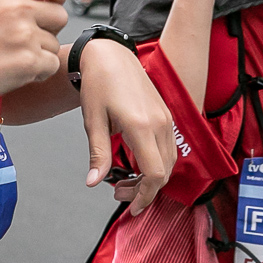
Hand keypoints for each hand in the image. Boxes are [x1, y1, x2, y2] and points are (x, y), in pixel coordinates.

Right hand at [0, 0, 67, 106]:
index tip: (51, 3)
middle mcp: (18, 8)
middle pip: (60, 15)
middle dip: (48, 30)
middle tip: (25, 41)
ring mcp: (24, 35)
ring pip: (54, 44)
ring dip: (39, 54)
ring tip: (10, 59)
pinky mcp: (28, 62)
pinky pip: (51, 65)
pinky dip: (38, 72)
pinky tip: (14, 72)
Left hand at [76, 41, 174, 213]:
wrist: (110, 55)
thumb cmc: (99, 83)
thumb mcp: (93, 120)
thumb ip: (98, 153)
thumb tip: (93, 182)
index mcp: (140, 126)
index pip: (154, 173)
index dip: (145, 196)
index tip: (131, 207)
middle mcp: (159, 123)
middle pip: (164, 171)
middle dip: (145, 191)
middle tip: (118, 194)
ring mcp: (165, 118)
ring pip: (169, 161)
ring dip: (151, 178)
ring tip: (124, 182)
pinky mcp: (165, 115)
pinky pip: (168, 148)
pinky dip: (156, 163)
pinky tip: (136, 164)